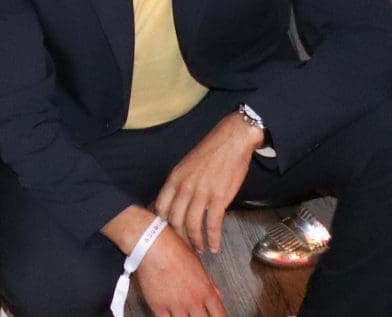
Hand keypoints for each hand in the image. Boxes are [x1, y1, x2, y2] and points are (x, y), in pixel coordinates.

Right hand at [133, 227, 226, 316]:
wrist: (152, 245)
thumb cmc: (173, 249)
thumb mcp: (197, 264)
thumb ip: (209, 283)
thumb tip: (217, 294)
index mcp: (205, 291)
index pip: (220, 316)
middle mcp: (193, 301)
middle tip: (198, 316)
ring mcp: (176, 305)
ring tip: (184, 316)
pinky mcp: (159, 306)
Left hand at [153, 114, 260, 254]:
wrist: (231, 141)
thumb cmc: (210, 152)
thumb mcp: (186, 165)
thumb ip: (179, 183)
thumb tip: (175, 200)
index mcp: (174, 179)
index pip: (160, 206)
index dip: (161, 223)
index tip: (165, 233)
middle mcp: (184, 188)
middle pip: (174, 220)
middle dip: (178, 237)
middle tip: (183, 247)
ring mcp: (201, 194)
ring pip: (192, 225)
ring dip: (195, 241)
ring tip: (199, 250)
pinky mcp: (219, 199)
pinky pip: (213, 225)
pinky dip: (213, 239)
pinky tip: (214, 247)